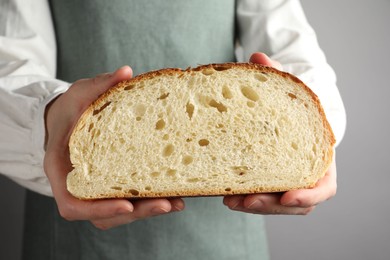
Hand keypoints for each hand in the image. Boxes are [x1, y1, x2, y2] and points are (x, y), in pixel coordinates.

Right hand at [44, 66, 184, 229]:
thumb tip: (126, 72)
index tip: (126, 203)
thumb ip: (99, 85)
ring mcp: (96, 189)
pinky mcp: (112, 185)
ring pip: (119, 212)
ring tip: (176, 201)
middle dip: (136, 212)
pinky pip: (128, 200)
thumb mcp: (78, 94)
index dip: (99, 209)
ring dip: (147, 210)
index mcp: (61, 170)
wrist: (69, 119)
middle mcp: (78, 186)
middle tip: (166, 204)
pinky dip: (148, 200)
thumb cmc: (70, 110)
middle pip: (103, 214)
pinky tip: (173, 192)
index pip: (74, 204)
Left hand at [223, 52, 336, 214]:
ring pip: (274, 205)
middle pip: (293, 204)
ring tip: (229, 201)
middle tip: (247, 202)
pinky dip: (246, 200)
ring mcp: (286, 185)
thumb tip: (257, 56)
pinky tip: (225, 196)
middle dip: (270, 205)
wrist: (287, 120)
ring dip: (253, 206)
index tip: (289, 196)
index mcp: (318, 160)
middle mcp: (304, 177)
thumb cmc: (291, 110)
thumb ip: (275, 77)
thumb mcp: (285, 94)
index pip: (322, 188)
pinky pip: (261, 199)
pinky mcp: (269, 186)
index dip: (308, 195)